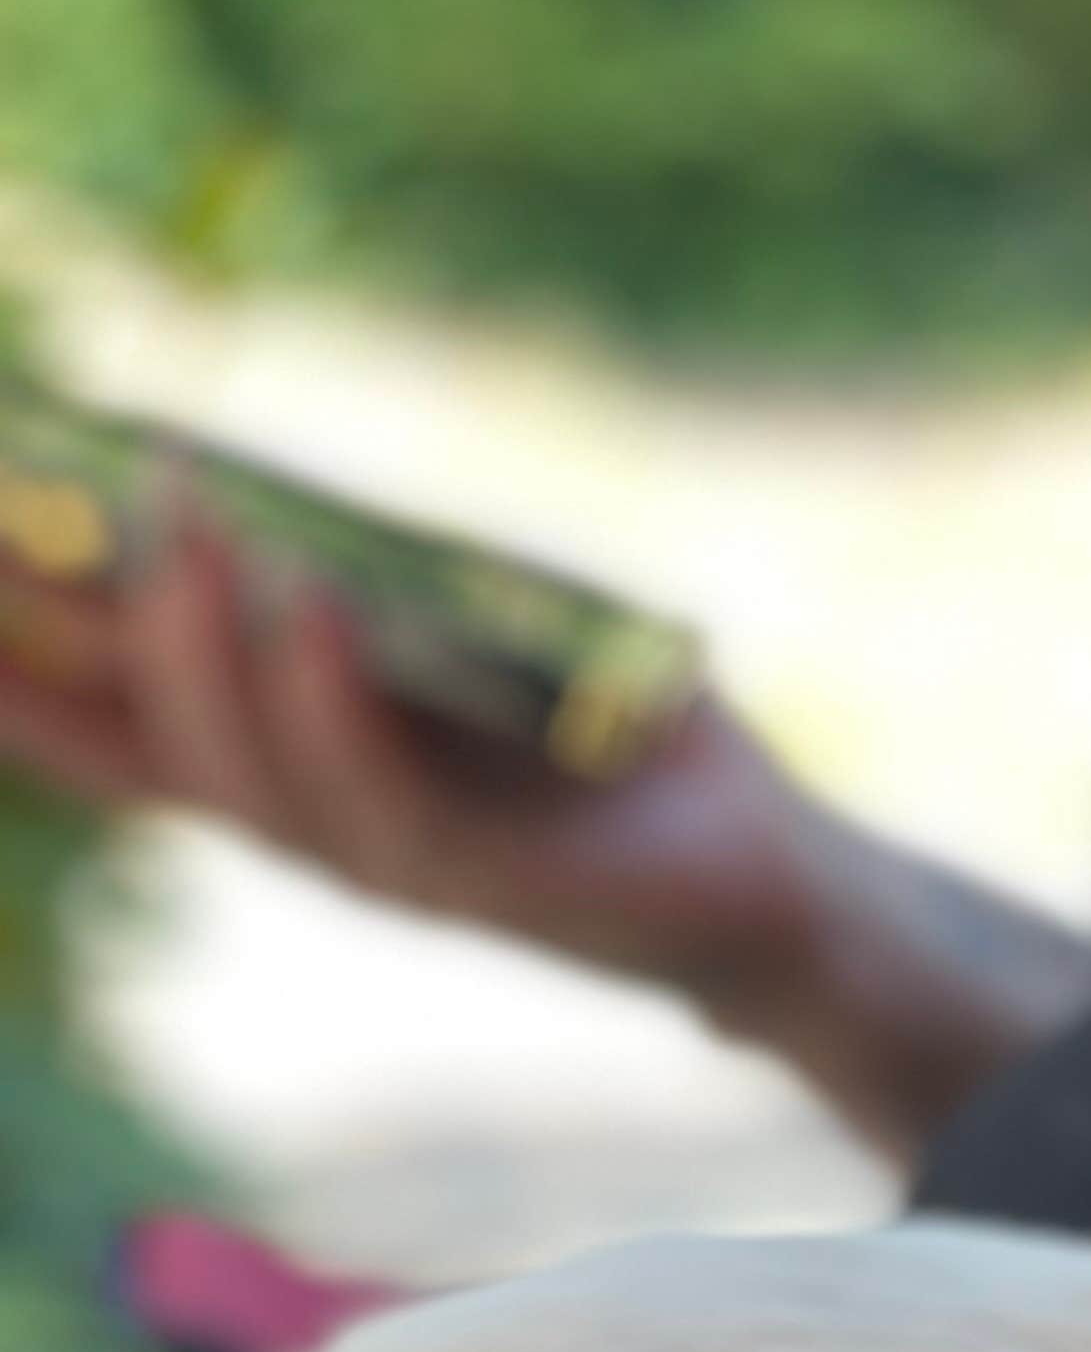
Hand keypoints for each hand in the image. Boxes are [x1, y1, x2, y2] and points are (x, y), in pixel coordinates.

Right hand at [0, 513, 822, 1009]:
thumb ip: (348, 575)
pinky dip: (336, 702)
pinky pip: (382, 795)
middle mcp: (311, 823)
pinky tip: (310, 605)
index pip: (108, 726)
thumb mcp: (455, 636)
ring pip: (249, 766)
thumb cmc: (600, 737)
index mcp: (286, 768)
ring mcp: (388, 861)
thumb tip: (224, 465)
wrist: (755, 869)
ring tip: (183, 517)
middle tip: (8, 501)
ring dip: (205, 637)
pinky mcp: (485, 886)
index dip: (11, 671)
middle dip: (60, 631)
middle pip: (145, 738)